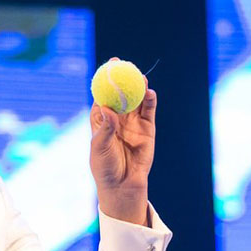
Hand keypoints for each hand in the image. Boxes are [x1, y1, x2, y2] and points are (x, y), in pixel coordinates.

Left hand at [90, 58, 156, 224]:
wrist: (123, 186)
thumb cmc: (105, 168)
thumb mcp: (100, 149)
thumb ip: (105, 130)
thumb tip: (107, 109)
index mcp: (101, 121)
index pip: (102, 97)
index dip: (103, 82)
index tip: (106, 68)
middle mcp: (117, 119)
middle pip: (120, 94)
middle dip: (122, 79)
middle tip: (123, 65)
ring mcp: (132, 123)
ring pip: (136, 101)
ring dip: (138, 88)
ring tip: (140, 77)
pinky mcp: (147, 130)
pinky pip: (148, 112)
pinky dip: (150, 102)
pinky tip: (150, 93)